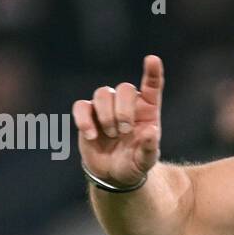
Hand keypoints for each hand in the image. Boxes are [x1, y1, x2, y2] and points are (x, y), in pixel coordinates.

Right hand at [73, 55, 163, 187]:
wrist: (112, 174)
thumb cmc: (134, 163)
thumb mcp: (146, 161)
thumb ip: (150, 148)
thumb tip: (151, 131)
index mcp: (147, 110)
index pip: (152, 86)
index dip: (152, 72)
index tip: (152, 59)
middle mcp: (127, 104)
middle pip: (124, 88)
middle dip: (123, 110)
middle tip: (124, 131)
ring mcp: (106, 107)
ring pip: (102, 93)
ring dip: (106, 116)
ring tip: (112, 136)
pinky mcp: (87, 115)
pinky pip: (81, 106)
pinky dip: (84, 120)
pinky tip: (91, 136)